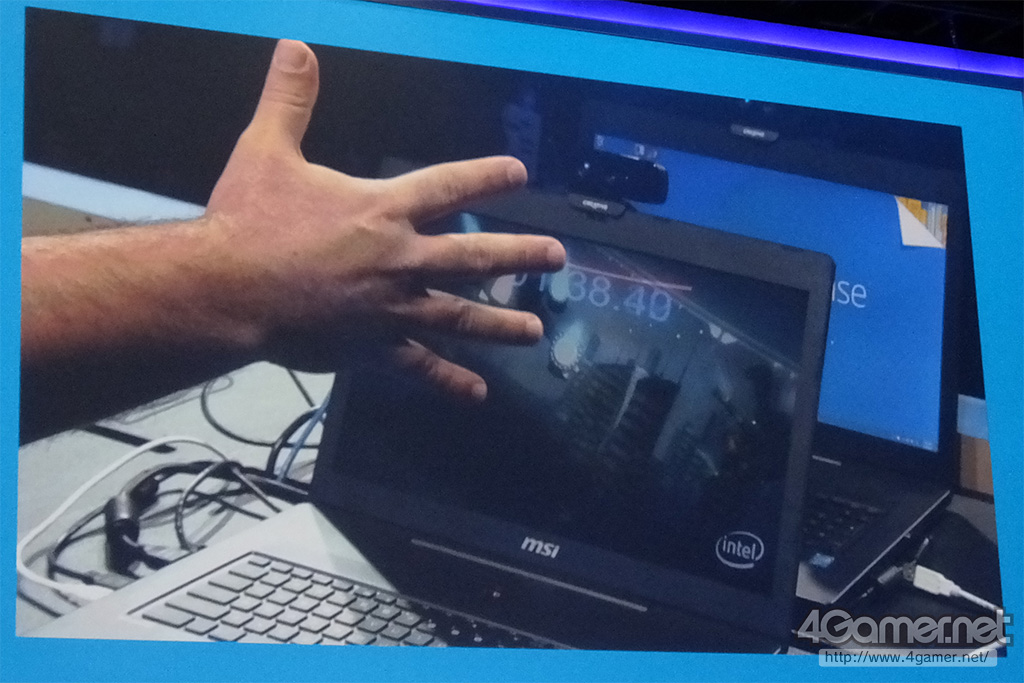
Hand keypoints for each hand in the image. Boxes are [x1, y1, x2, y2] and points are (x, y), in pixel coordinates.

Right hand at [204, 40, 565, 398]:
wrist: (225, 291)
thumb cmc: (247, 222)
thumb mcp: (267, 150)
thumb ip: (289, 101)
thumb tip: (296, 47)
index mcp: (382, 210)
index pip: (448, 186)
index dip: (486, 178)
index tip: (519, 175)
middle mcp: (400, 259)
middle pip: (474, 257)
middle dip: (519, 256)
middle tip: (556, 258)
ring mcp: (392, 309)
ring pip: (460, 317)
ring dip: (501, 325)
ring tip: (534, 332)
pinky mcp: (374, 348)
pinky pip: (419, 366)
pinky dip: (447, 381)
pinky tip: (476, 393)